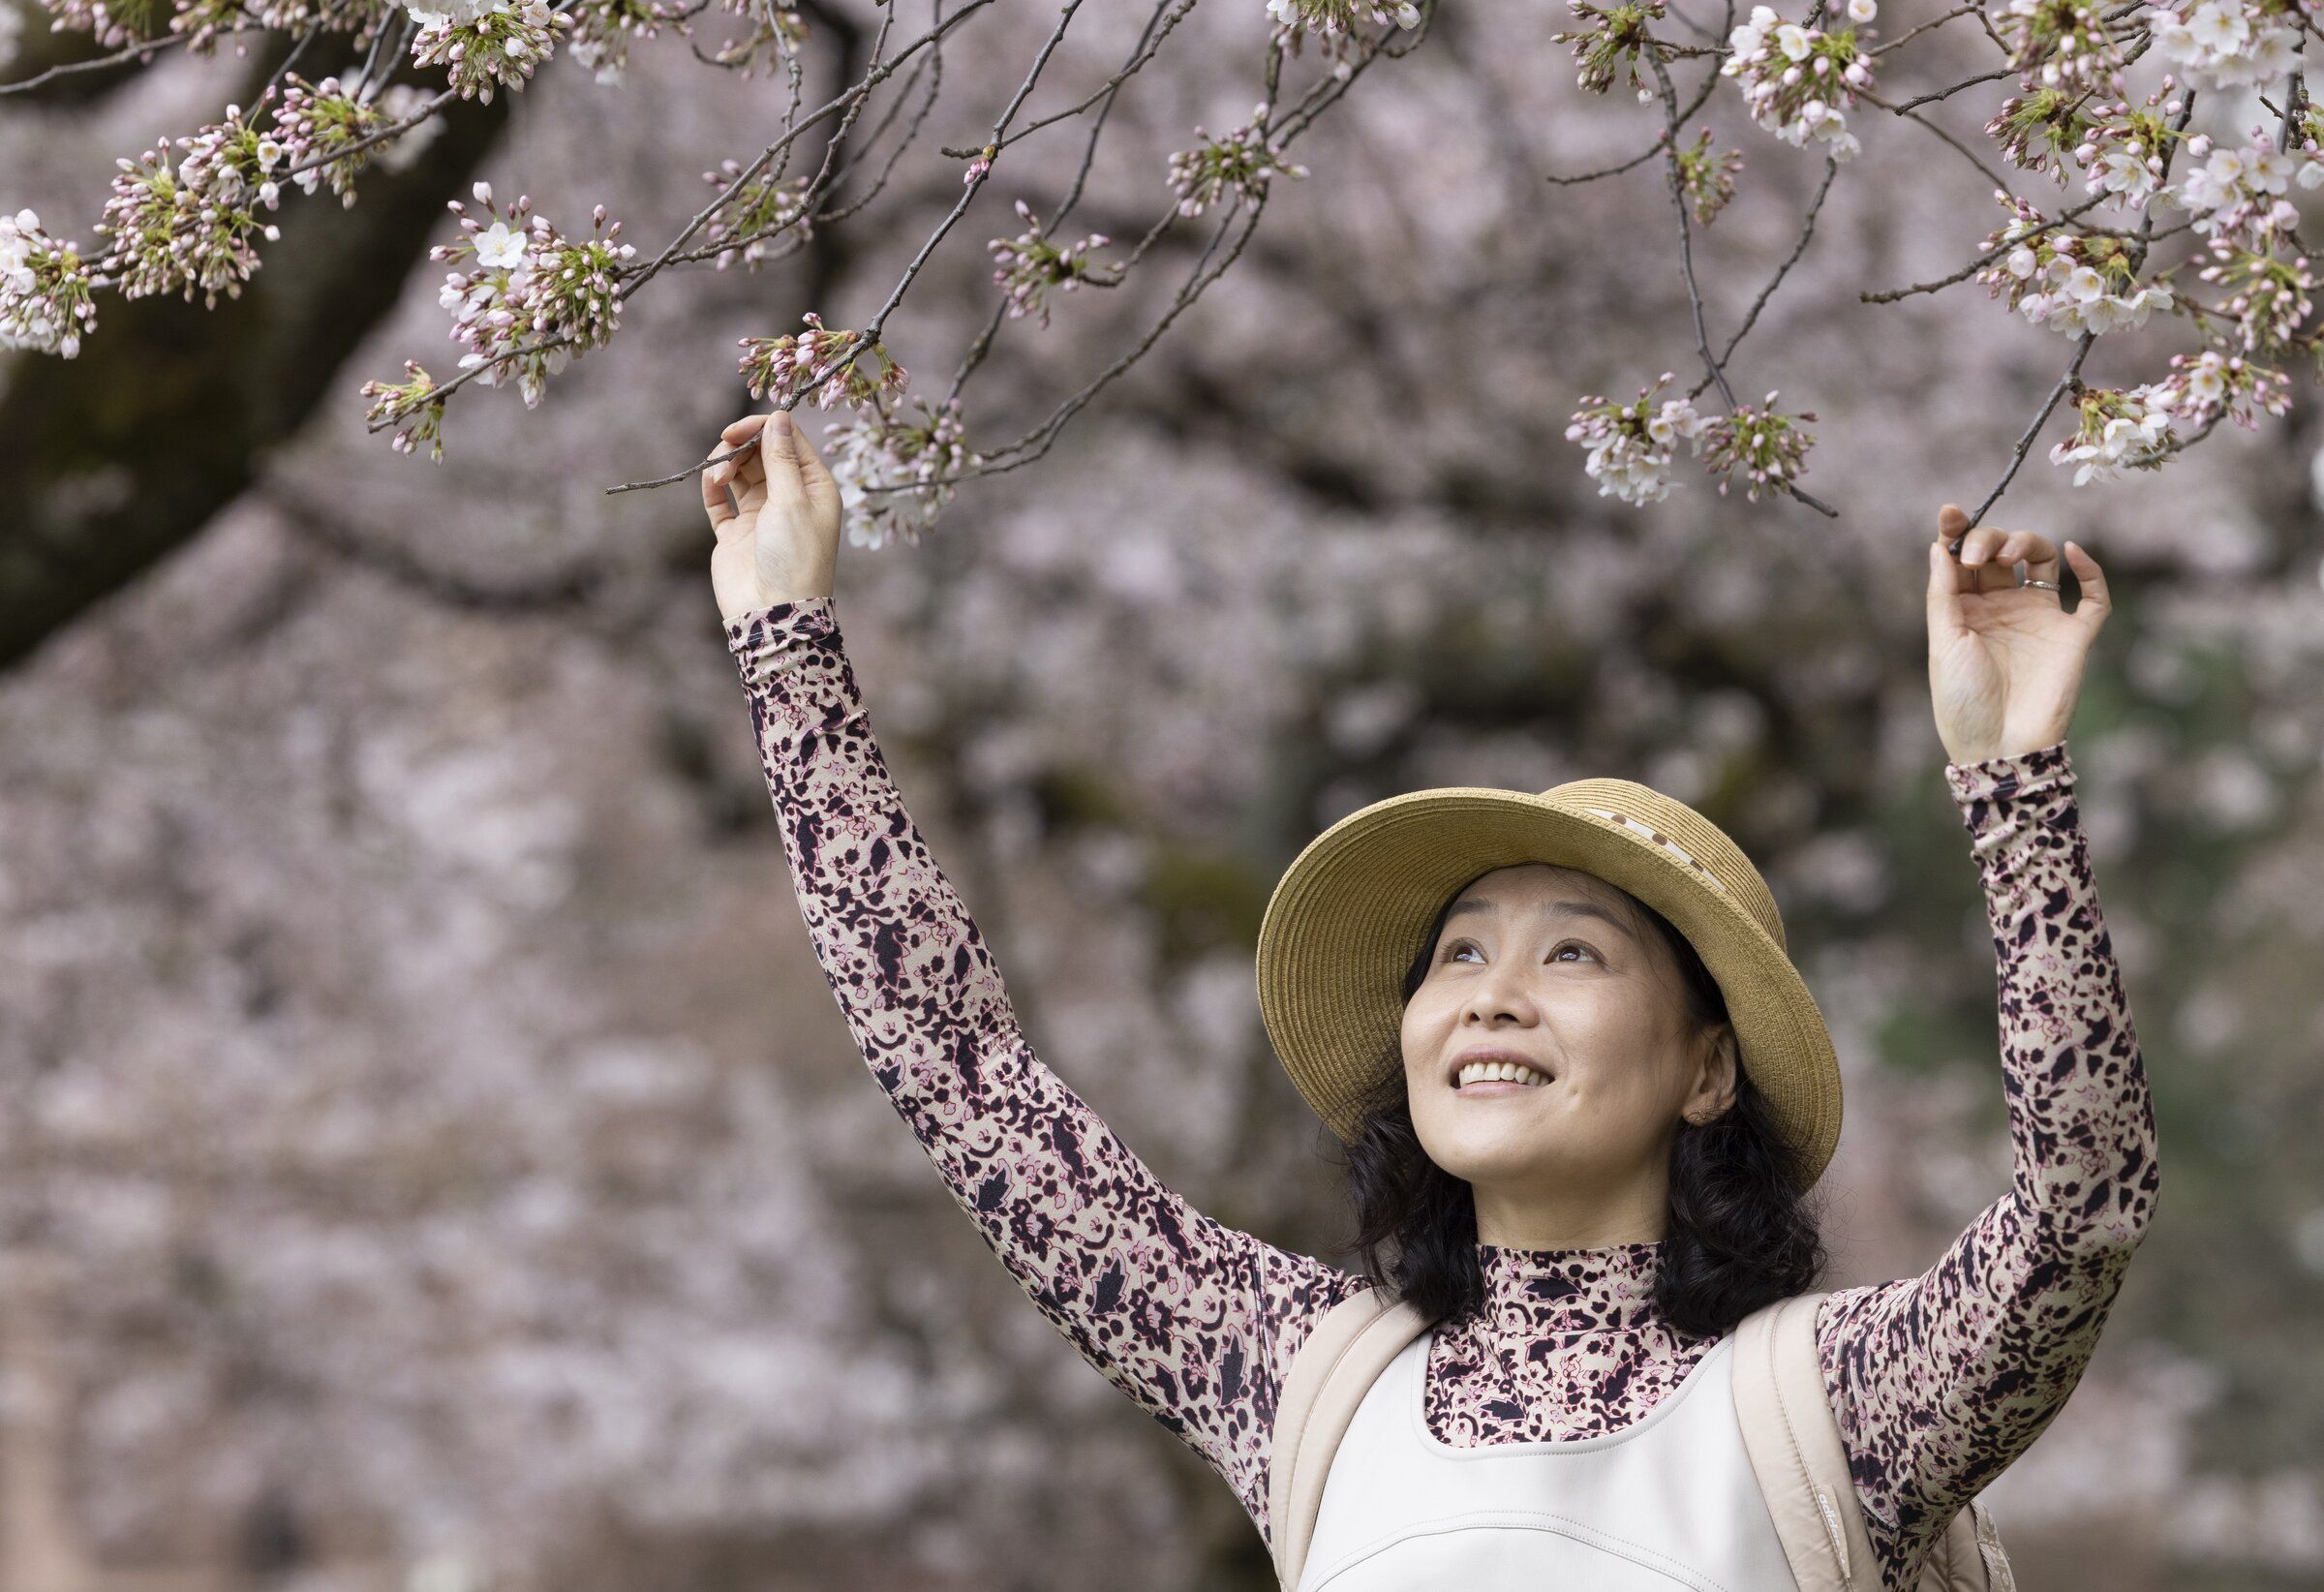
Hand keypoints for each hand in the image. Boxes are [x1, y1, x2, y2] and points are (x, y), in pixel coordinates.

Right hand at [702, 406, 842, 621]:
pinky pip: (720, 500)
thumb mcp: (792, 501)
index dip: (764, 428)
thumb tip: (779, 418)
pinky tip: (711, 482)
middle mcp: (789, 498)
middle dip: (741, 445)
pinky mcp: (735, 533)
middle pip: (762, 453)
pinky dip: (713, 487)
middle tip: (725, 448)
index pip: (789, 441)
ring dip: (726, 464)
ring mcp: (761, 515)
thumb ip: (781, 458)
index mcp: (814, 488)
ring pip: (740, 472)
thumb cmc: (794, 558)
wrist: (772, 613)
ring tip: (719, 475)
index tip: (737, 429)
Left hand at [1925, 502, 2111, 765]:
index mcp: (1966, 610)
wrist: (1999, 744)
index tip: (1949, 512)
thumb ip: (1944, 592)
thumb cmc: (1963, 699)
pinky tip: (2071, 552)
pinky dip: (2089, 569)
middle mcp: (2003, 607)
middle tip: (1978, 557)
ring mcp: (2040, 618)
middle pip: (2002, 551)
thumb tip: (1939, 545)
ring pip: (2043, 559)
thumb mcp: (1943, 641)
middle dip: (1987, 540)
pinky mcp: (2073, 634)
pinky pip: (2093, 595)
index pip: (1965, 559)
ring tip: (2008, 555)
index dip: (1959, 531)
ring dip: (2027, 543)